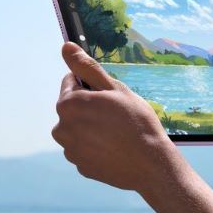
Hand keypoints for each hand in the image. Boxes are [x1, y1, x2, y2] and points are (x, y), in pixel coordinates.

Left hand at [52, 42, 188, 192]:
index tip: (109, 96)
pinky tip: (115, 148)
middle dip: (89, 106)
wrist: (151, 164)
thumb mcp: (114, 88)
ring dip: (90, 127)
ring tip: (116, 133)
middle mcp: (62, 128)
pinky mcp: (80, 166)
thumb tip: (65, 46)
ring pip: (78, 128)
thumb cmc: (136, 121)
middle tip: (116, 115)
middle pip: (73, 107)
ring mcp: (70, 149)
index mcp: (68, 104)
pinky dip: (96, 146)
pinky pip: (85, 148)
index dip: (92, 85)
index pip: (71, 81)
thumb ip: (86, 67)